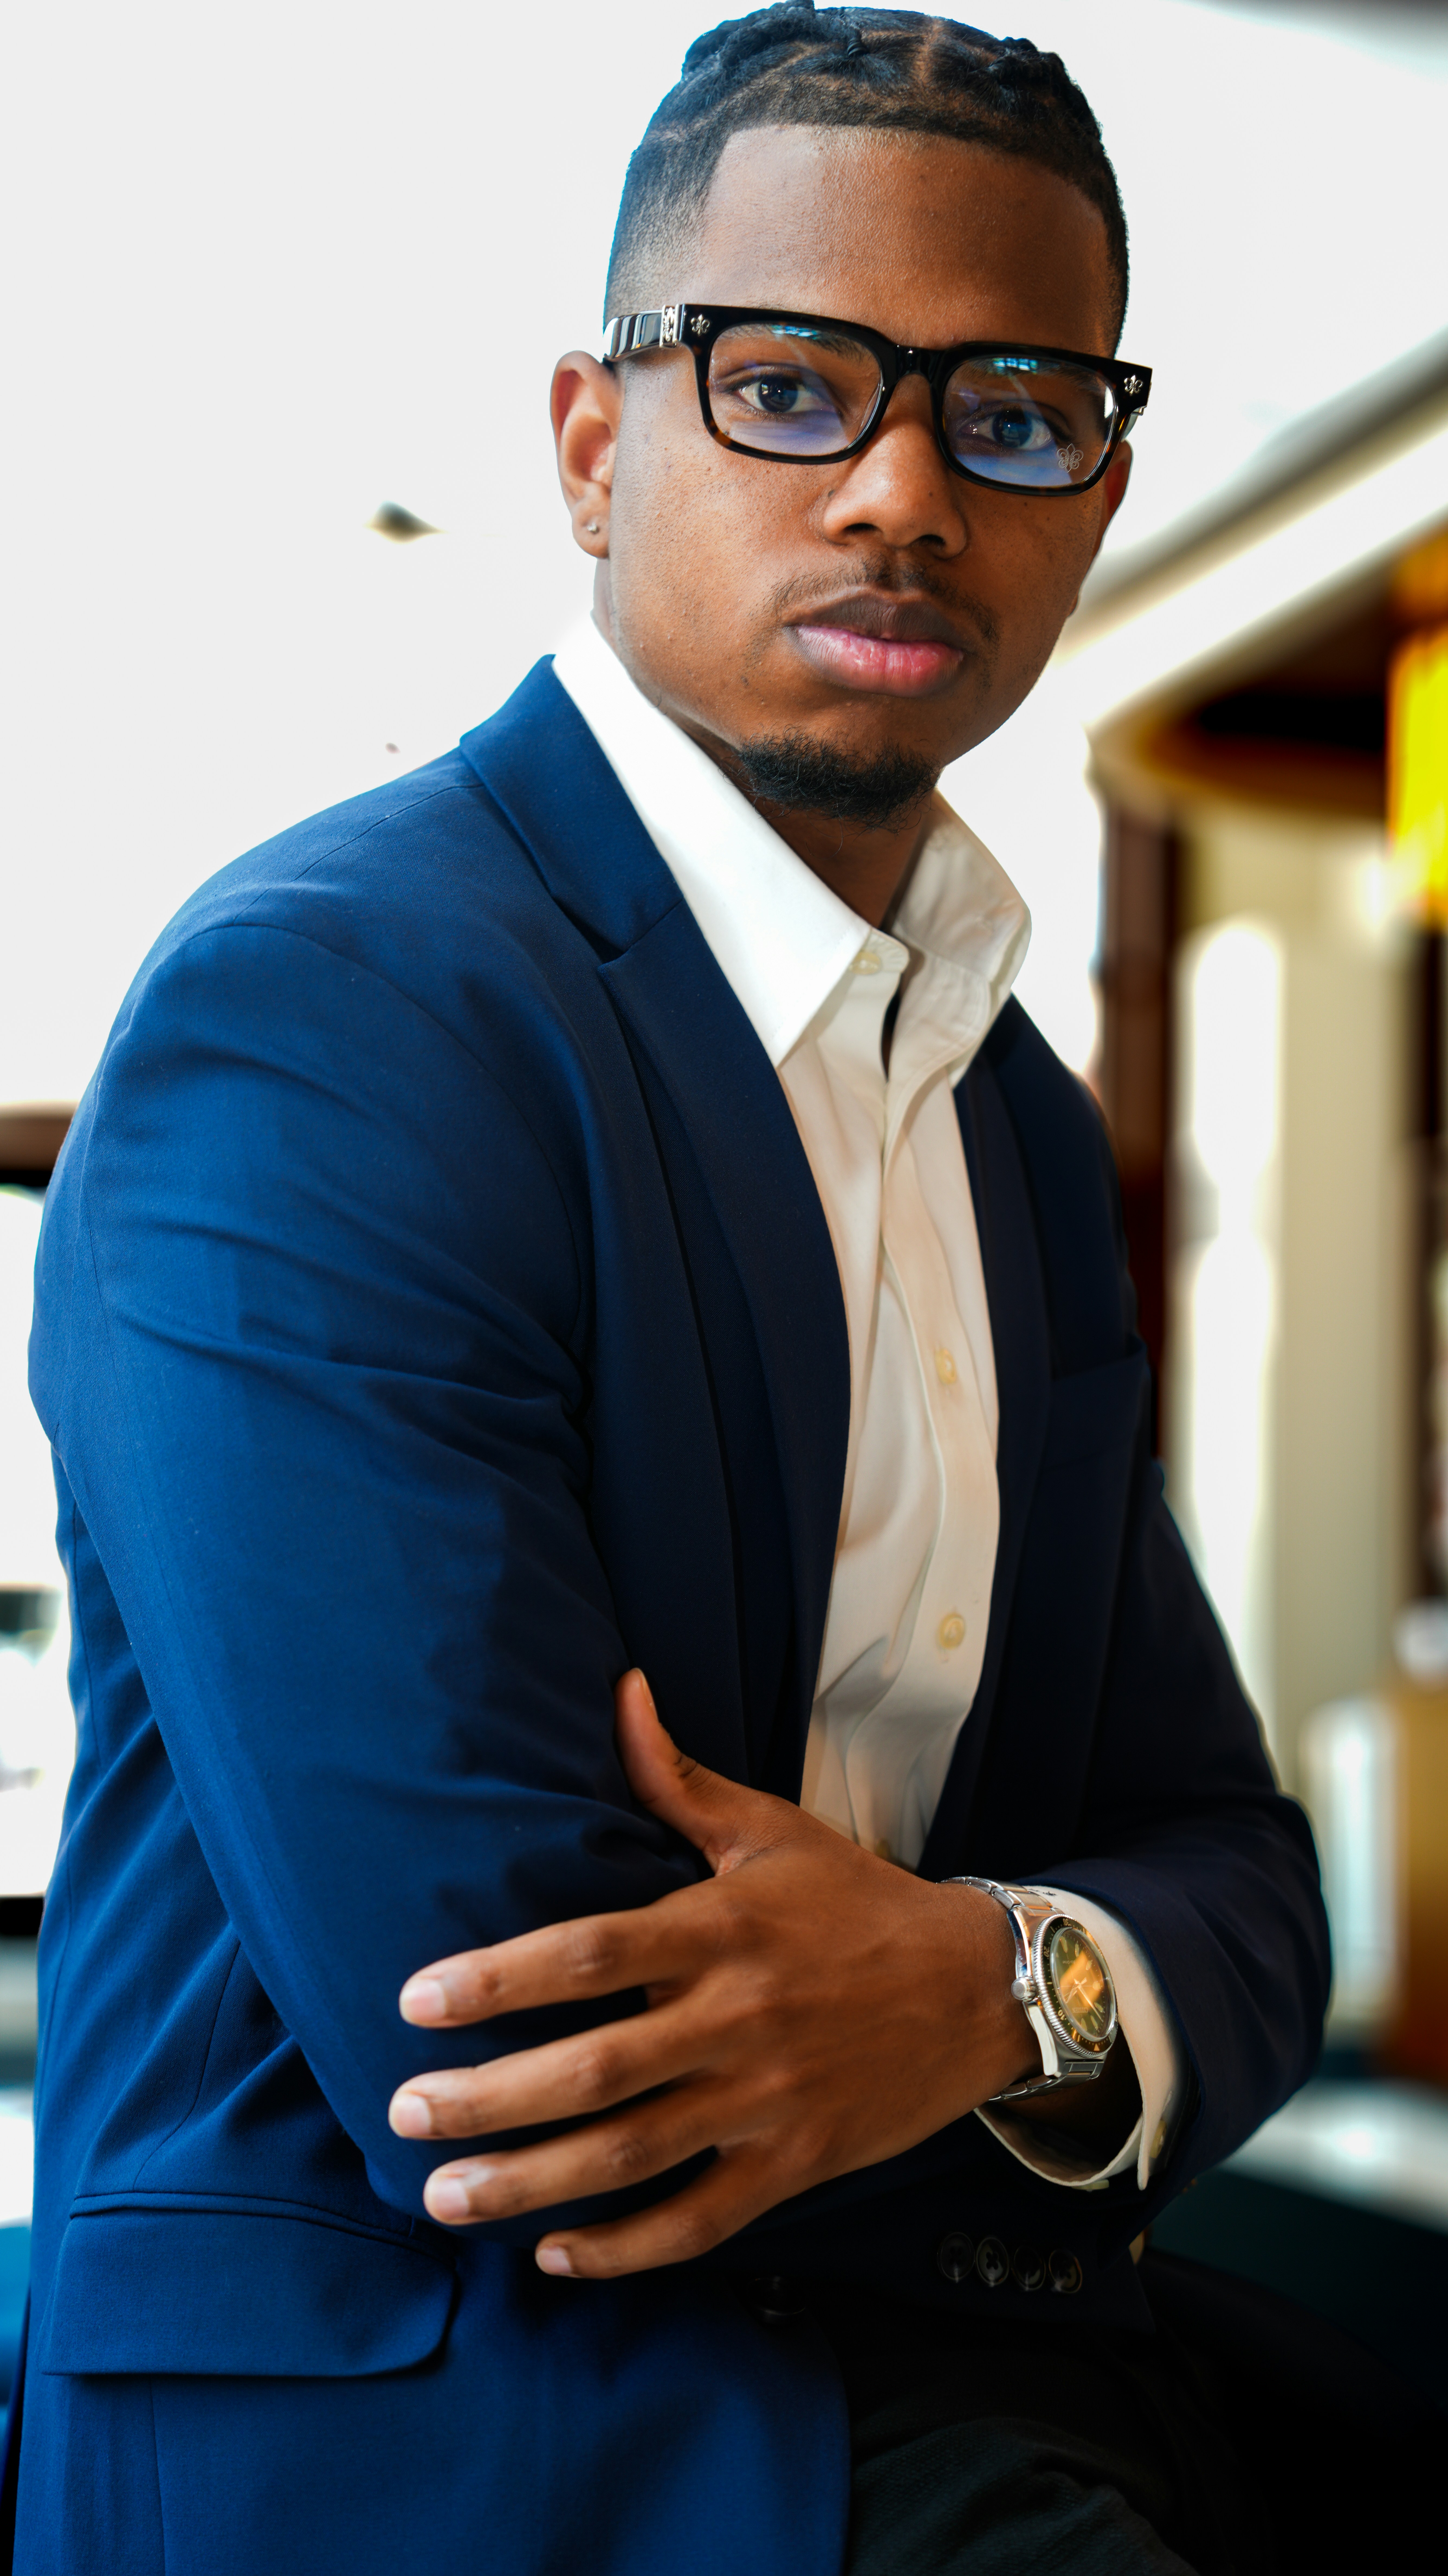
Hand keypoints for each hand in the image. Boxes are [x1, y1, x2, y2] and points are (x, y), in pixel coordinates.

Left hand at [388, 1670, 1036, 2276]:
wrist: (980, 1986)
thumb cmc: (858, 1902)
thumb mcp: (772, 1830)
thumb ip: (679, 1775)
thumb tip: (621, 1689)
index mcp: (721, 1931)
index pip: (589, 1955)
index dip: (499, 1978)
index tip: (417, 2001)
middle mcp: (737, 2018)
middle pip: (594, 2069)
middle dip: (488, 2099)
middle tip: (404, 2113)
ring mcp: (767, 2100)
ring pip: (630, 2155)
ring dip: (529, 2184)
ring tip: (443, 2196)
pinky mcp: (796, 2164)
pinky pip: (698, 2218)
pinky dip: (625, 2248)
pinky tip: (557, 2255)